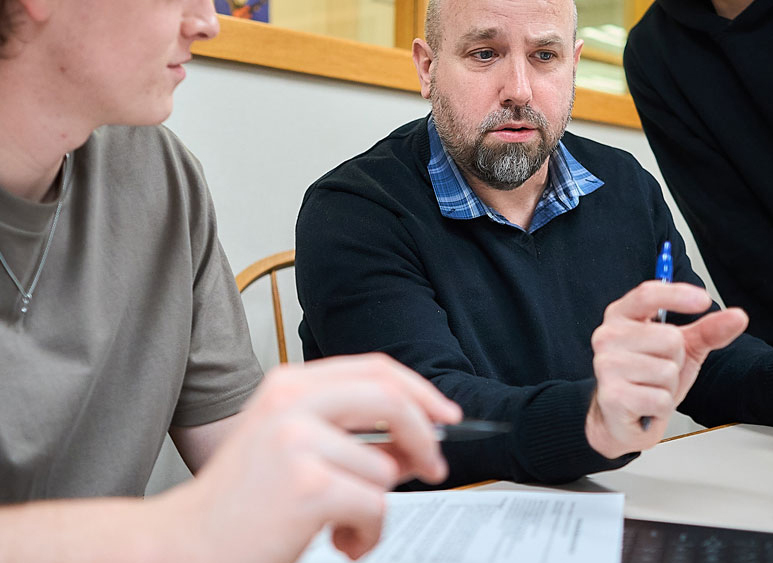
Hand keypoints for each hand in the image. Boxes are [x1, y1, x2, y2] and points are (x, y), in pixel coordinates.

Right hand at [164, 354, 460, 562]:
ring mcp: (298, 440)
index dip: (420, 391)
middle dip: (425, 436)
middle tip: (434, 466)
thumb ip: (349, 437)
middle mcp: (292, 402)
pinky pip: (374, 507)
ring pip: (385, 469)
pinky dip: (366, 535)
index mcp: (289, 385)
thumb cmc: (240, 503)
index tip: (445, 414)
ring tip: (341, 524)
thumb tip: (413, 445)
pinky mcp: (308, 484)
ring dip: (374, 508)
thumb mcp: (292, 450)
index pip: (375, 369)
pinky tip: (337, 540)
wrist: (187, 544)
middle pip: (392, 399)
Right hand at [585, 282, 746, 458]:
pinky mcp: (612, 397)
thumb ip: (708, 330)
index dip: (677, 294)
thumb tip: (738, 316)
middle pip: (669, 338)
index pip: (647, 295)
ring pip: (667, 371)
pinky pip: (661, 398)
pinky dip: (662, 406)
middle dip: (676, 359)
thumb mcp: (682, 349)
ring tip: (652, 387)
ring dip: (669, 385)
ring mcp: (606, 366)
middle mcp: (607, 336)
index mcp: (621, 316)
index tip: (704, 300)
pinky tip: (646, 405)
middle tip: (659, 369)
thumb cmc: (649, 377)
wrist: (623, 418)